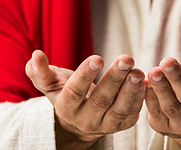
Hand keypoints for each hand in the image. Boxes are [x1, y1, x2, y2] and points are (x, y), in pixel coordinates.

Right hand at [26, 51, 145, 149]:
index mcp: (65, 107)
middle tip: (126, 58)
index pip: (75, 92)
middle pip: (100, 100)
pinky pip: (131, 115)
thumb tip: (35, 55)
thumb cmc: (64, 91)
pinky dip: (140, 100)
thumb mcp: (49, 82)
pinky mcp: (119, 126)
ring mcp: (103, 125)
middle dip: (114, 79)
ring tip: (138, 71)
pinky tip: (145, 83)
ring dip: (130, 91)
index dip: (86, 75)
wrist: (78, 115)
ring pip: (118, 110)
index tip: (98, 57)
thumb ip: (40, 71)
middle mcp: (84, 120)